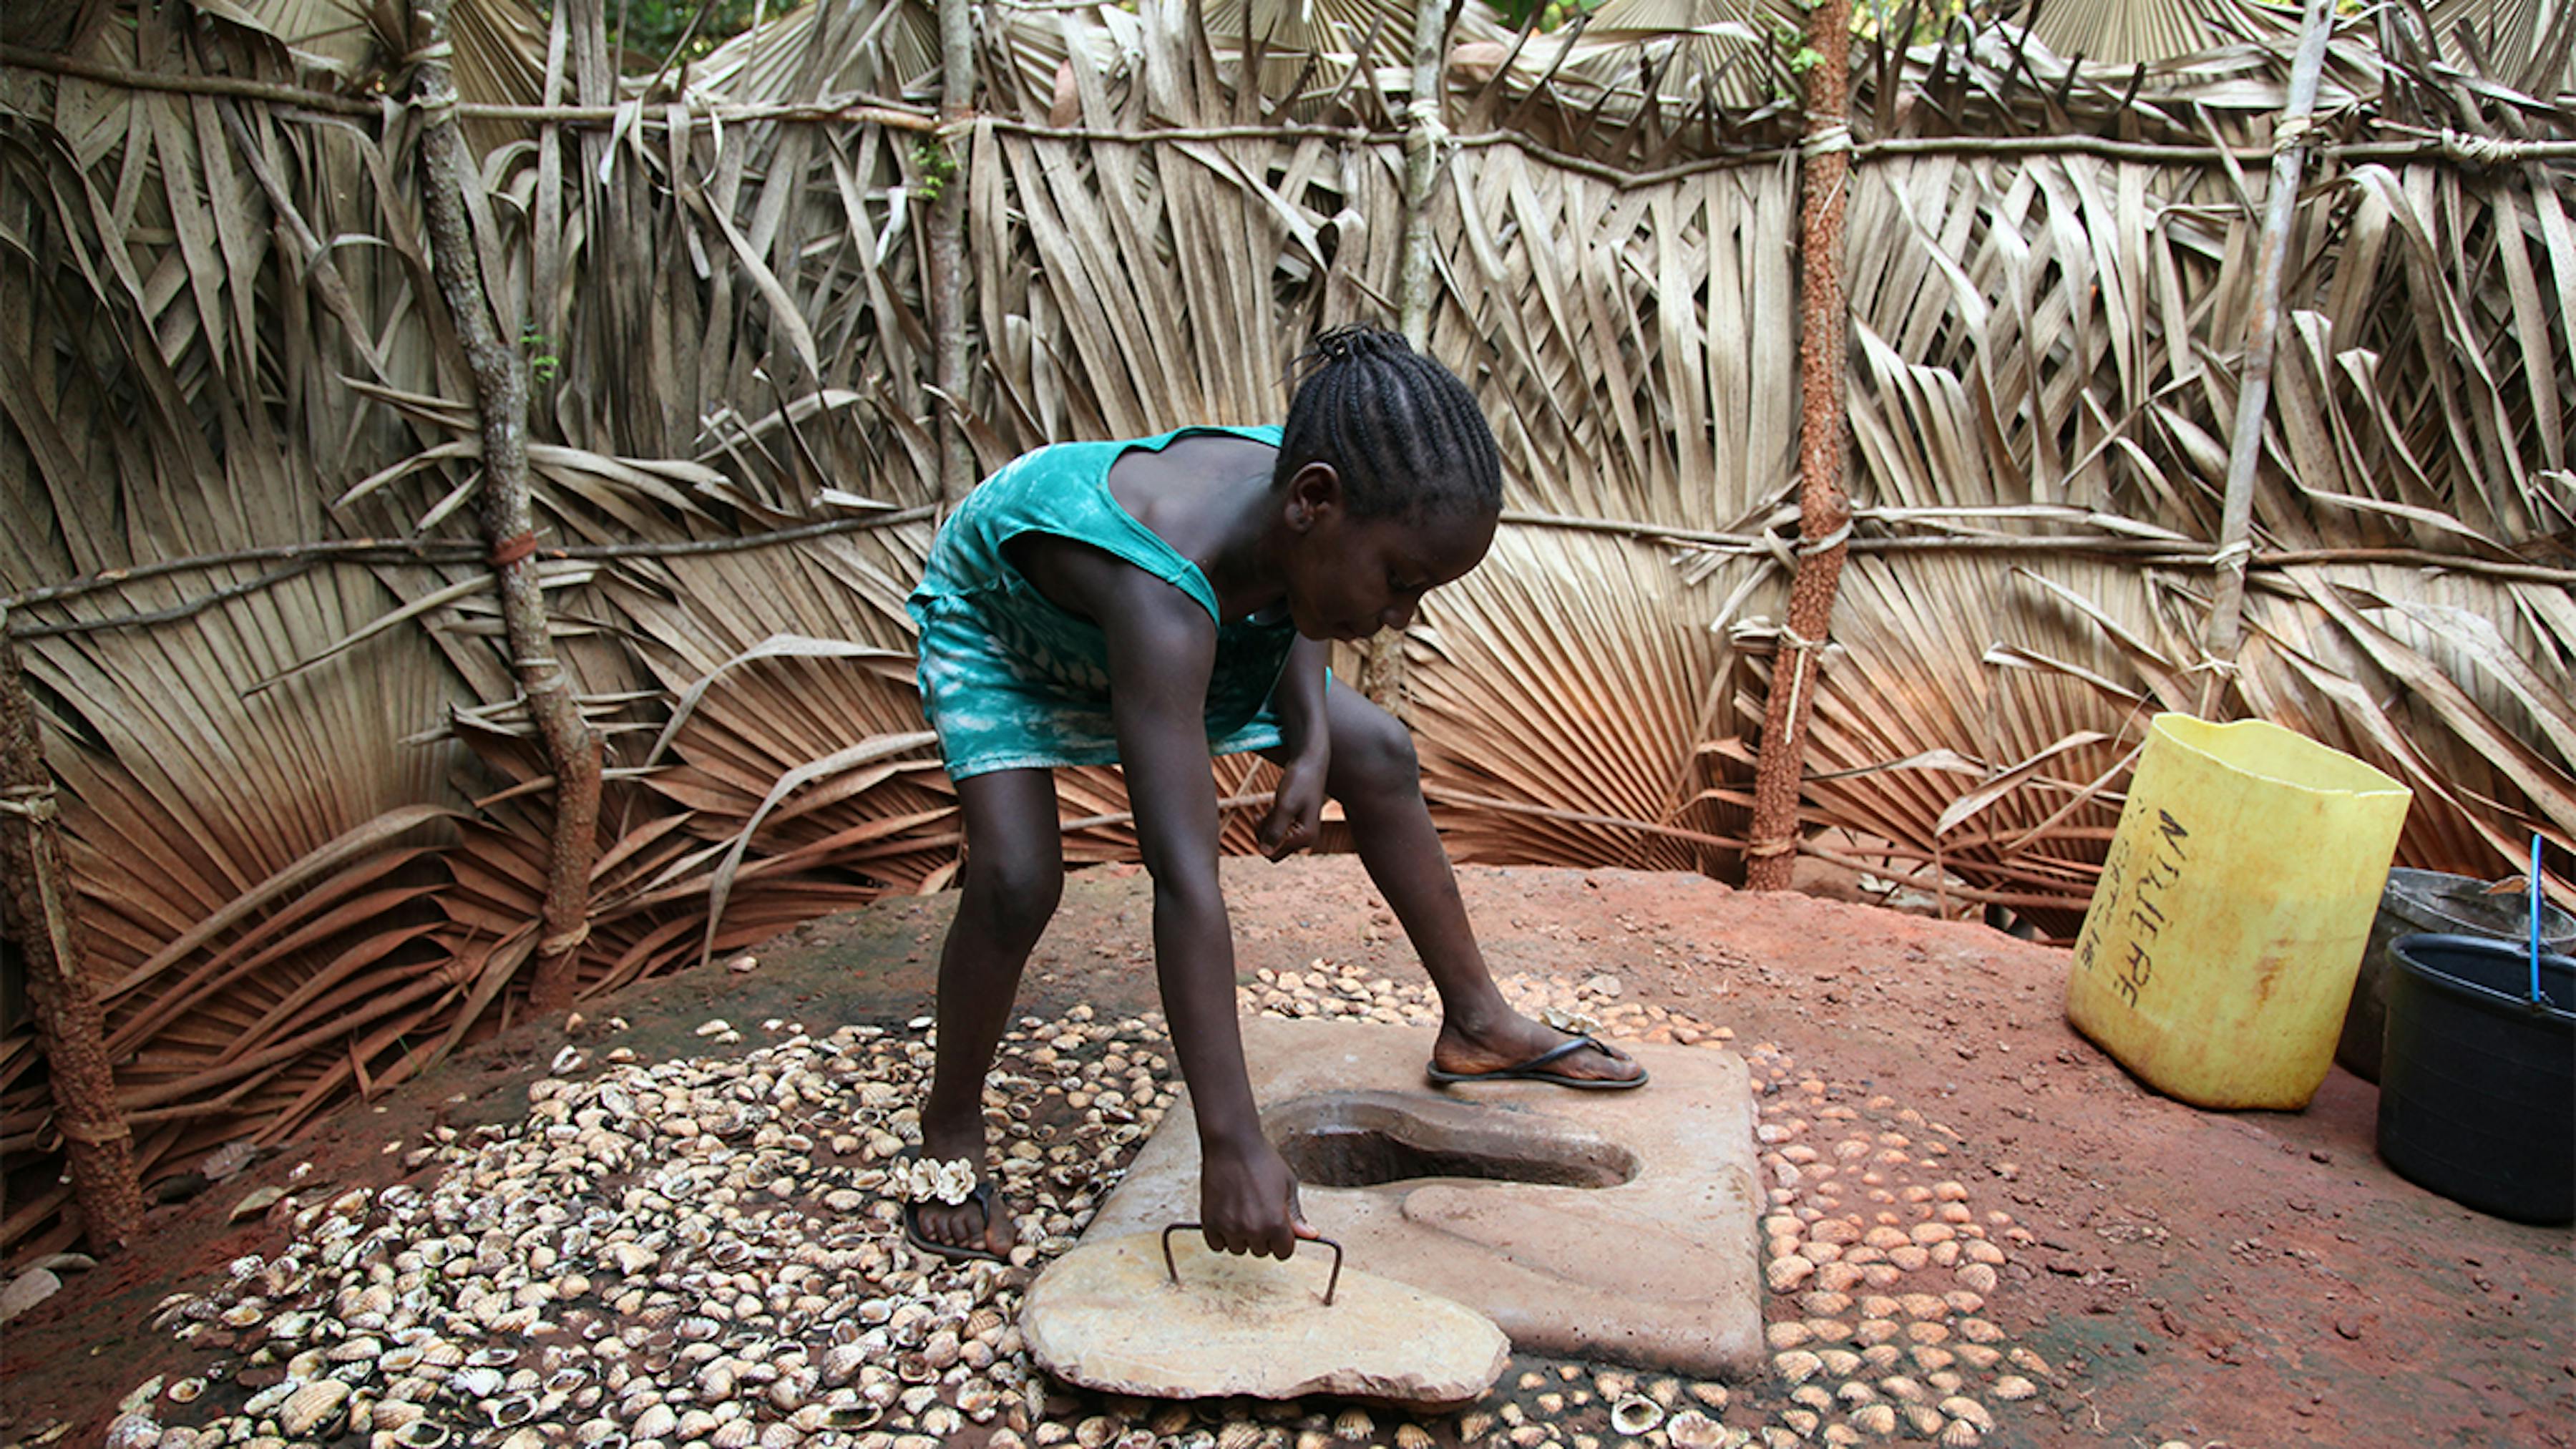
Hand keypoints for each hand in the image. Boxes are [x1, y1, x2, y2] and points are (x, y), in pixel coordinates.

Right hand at [1198, 1134, 1313, 1259]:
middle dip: (1263, 1236)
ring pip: (1239, 1249)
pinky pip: (1217, 1245)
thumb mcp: (1288, 1185)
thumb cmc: (1262, 1160)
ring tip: (1241, 1210)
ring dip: (1241, 1237)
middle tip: (1258, 1211)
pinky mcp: (1210, 1222)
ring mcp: (1229, 1228)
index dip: (1283, 1240)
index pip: (1283, 1252)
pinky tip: (1227, 1217)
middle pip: (1261, 1251)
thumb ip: (1296, 1214)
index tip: (1278, 1228)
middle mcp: (1253, 1230)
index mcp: (1276, 1223)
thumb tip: (1310, 1234)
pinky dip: (1221, 1236)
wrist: (1232, 1144)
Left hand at [1257, 752, 1328, 860]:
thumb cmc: (1299, 781)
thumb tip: (1265, 853)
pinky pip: (1278, 833)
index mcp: (1307, 837)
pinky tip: (1267, 811)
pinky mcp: (1297, 824)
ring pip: (1275, 842)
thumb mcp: (1284, 806)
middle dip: (1263, 837)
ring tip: (1263, 812)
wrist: (1309, 762)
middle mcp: (1308, 839)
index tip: (1257, 817)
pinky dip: (1270, 824)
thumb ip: (1275, 830)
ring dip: (1266, 830)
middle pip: (1275, 851)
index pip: (1274, 853)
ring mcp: (1303, 832)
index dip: (1262, 838)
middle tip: (1257, 817)